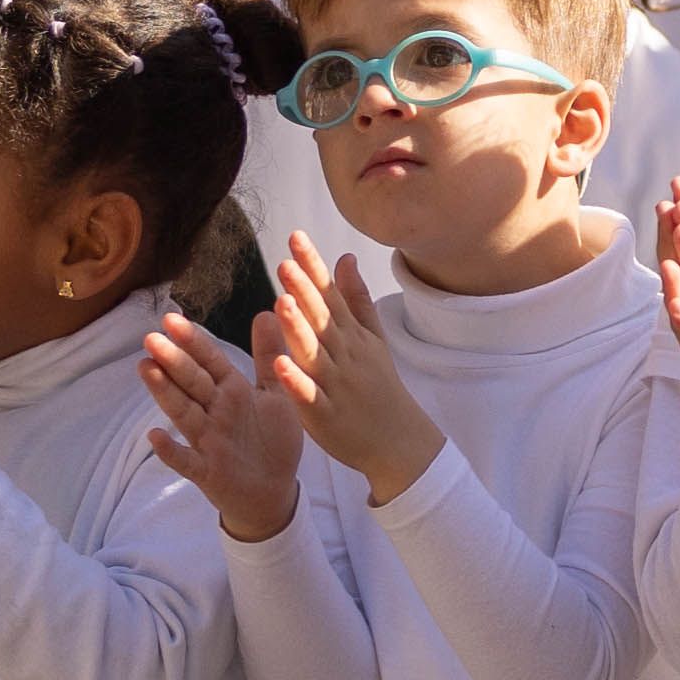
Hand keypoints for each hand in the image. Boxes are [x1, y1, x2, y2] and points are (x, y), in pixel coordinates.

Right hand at [139, 314, 309, 540]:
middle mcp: (215, 412)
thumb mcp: (276, 394)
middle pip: (192, 383)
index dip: (192, 341)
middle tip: (151, 339)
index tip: (170, 319)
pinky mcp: (206, 471)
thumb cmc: (272, 439)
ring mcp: (207, 441)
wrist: (274, 490)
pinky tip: (155, 436)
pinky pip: (186, 460)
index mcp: (232, 391)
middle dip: (173, 361)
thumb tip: (268, 311)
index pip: (209, 361)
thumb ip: (269, 356)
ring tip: (146, 369)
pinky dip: (170, 450)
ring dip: (165, 393)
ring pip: (184, 413)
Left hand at [267, 233, 449, 504]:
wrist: (399, 442)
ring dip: (298, 328)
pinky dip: (296, 381)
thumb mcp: (373, 339)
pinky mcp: (325, 415)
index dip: (313, 266)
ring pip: (314, 353)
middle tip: (285, 261)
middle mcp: (345, 355)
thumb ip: (356, 298)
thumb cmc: (380, 387)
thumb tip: (345, 257)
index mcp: (352, 336)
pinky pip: (309, 397)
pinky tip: (280, 364)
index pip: (330, 294)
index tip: (295, 236)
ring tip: (281, 301)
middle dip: (304, 290)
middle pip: (322, 318)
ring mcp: (336, 385)